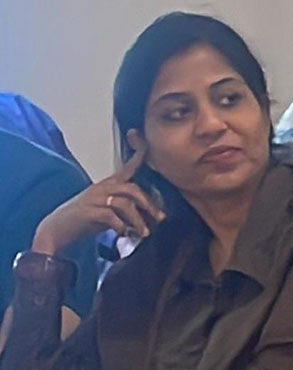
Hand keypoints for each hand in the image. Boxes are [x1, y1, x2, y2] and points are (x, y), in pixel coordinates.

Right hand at [32, 146, 161, 253]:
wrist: (57, 229)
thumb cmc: (86, 218)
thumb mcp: (108, 207)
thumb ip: (127, 206)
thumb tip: (151, 214)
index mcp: (108, 184)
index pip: (128, 167)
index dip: (138, 153)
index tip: (140, 136)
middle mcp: (102, 188)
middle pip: (132, 189)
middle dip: (149, 204)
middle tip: (160, 219)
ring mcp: (93, 199)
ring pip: (124, 204)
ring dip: (137, 220)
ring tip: (144, 232)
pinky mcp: (87, 212)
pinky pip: (110, 216)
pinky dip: (121, 226)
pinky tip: (123, 233)